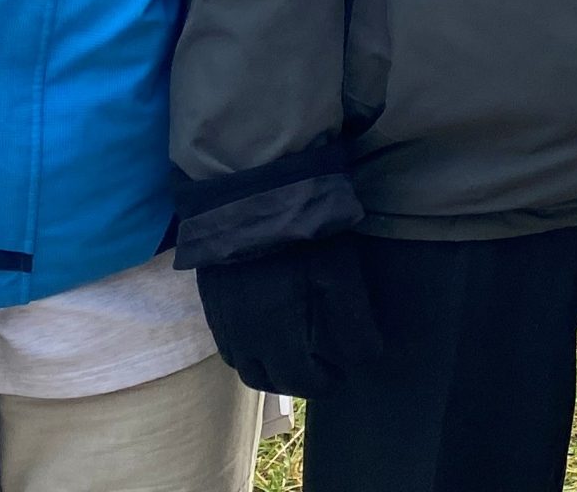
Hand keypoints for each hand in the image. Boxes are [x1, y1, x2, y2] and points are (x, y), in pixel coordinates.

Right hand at [194, 235, 382, 395]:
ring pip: (245, 366)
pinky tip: (265, 334)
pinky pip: (228, 345)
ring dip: (271, 369)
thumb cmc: (302, 233)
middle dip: (299, 380)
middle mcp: (243, 338)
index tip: (343, 373)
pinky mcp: (210, 303)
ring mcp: (222, 321)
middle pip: (269, 380)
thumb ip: (352, 322)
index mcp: (276, 335)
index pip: (302, 381)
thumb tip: (366, 357)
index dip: (327, 383)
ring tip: (295, 354)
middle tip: (322, 367)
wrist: (249, 193)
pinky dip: (249, 351)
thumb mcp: (340, 274)